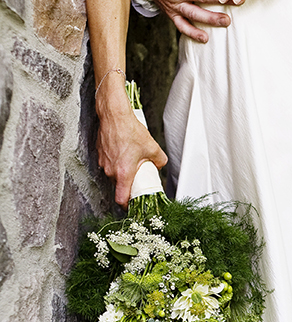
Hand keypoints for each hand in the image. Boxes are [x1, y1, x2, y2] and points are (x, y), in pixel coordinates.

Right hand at [96, 81, 167, 207]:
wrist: (114, 115)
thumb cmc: (129, 130)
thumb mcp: (152, 147)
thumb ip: (159, 160)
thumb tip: (160, 165)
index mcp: (123, 173)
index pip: (121, 199)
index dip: (127, 205)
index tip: (132, 205)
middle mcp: (111, 170)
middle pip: (119, 186)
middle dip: (128, 184)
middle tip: (138, 177)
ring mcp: (104, 163)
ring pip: (113, 174)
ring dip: (122, 172)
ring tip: (131, 161)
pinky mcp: (100, 154)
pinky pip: (109, 164)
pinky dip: (116, 162)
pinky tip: (123, 153)